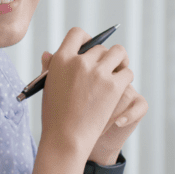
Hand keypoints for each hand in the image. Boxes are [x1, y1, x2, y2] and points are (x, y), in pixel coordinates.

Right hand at [39, 27, 133, 158]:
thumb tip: (49, 53)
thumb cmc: (54, 116)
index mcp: (61, 59)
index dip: (86, 39)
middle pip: (100, 47)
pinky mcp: (114, 86)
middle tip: (107, 67)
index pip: (77, 34)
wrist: (66, 139)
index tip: (90, 48)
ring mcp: (98, 73)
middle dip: (104, 57)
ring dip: (120, 60)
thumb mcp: (47, 87)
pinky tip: (121, 86)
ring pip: (119, 53)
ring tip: (120, 69)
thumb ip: (50, 67)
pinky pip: (127, 72)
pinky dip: (126, 77)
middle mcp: (80, 61)